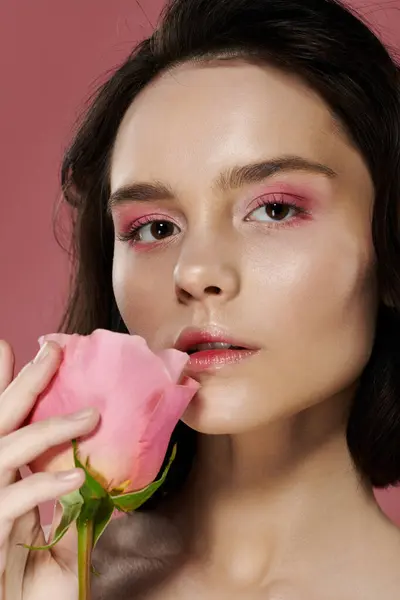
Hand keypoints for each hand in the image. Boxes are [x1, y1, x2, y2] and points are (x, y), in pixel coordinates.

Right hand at [0, 340, 99, 599]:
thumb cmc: (30, 586)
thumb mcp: (54, 538)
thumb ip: (66, 505)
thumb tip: (97, 473)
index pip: (0, 422)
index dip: (3, 384)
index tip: (10, 347)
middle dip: (23, 384)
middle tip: (49, 350)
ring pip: (5, 450)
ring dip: (48, 429)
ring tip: (90, 416)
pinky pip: (12, 501)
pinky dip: (43, 484)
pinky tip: (75, 476)